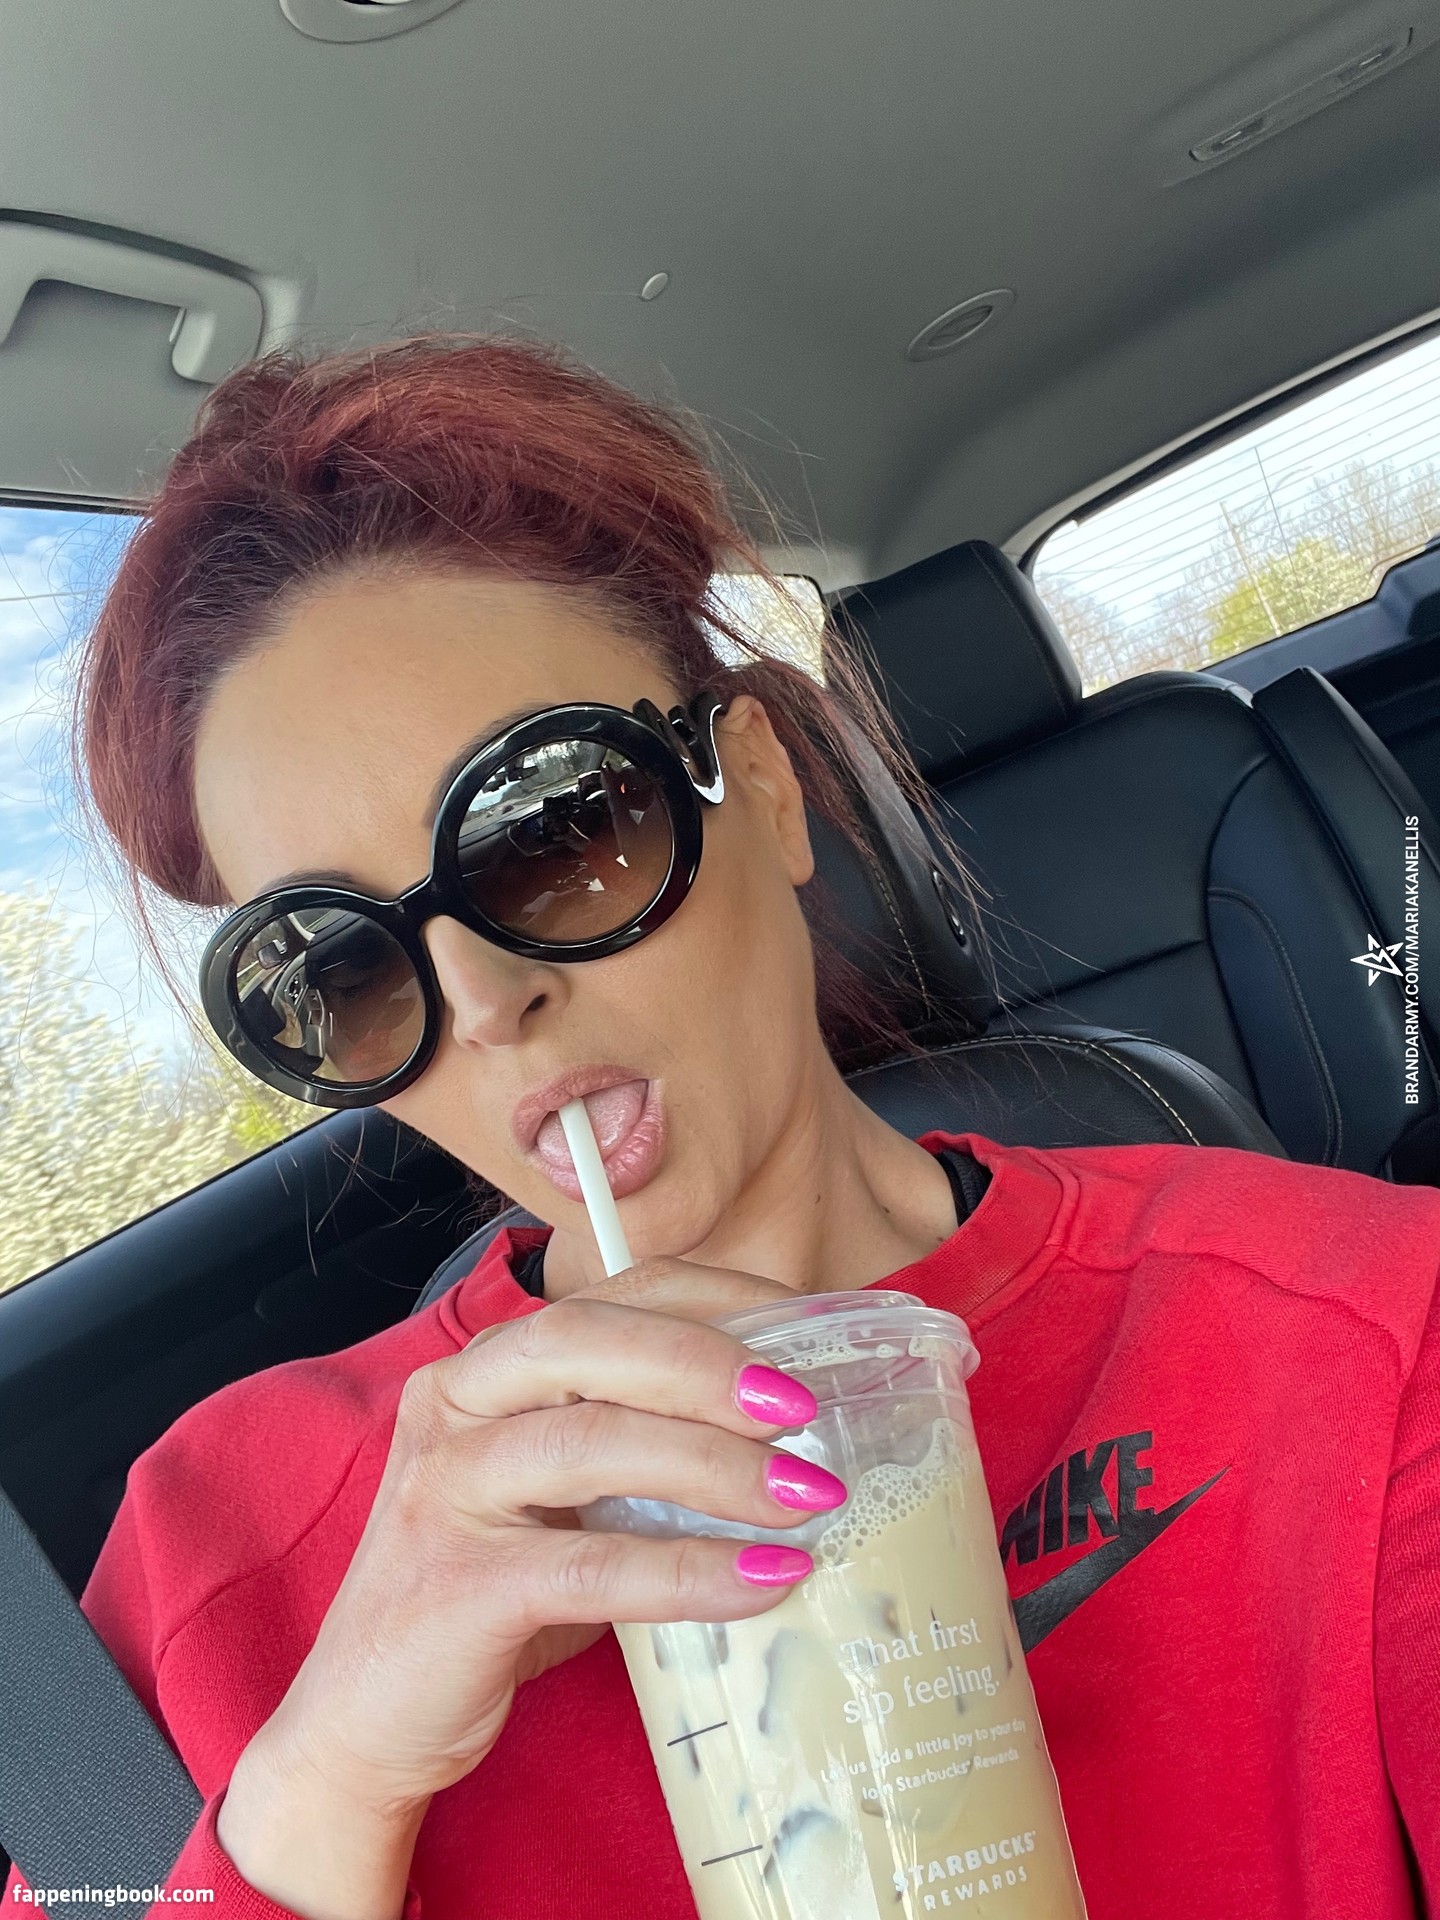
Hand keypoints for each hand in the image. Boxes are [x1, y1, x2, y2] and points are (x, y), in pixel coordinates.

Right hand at [218, 1257, 839, 1917]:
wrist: (367, 1720)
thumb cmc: (490, 1595)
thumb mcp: (561, 1496)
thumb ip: (637, 1445)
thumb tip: (791, 1432)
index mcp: (488, 1366)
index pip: (613, 1296)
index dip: (717, 1301)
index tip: (810, 1331)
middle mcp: (455, 1403)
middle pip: (589, 1342)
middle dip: (706, 1364)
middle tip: (801, 1406)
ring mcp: (447, 1490)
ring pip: (590, 1440)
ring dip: (714, 1465)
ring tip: (807, 1495)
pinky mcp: (459, 1585)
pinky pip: (591, 1565)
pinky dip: (689, 1572)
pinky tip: (766, 1581)